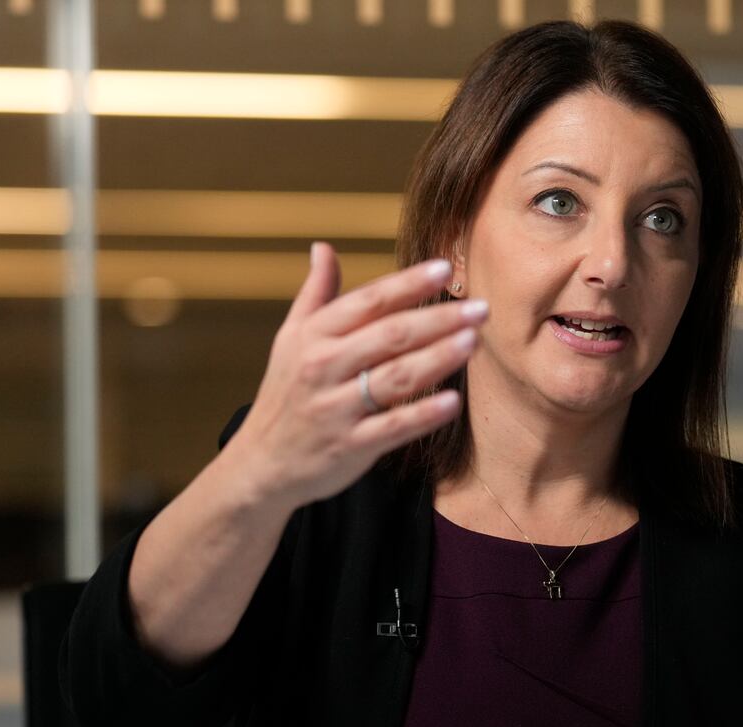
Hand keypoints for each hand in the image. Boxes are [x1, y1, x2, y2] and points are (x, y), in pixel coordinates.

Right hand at [223, 241, 486, 507]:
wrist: (262, 462)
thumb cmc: (285, 394)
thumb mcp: (290, 339)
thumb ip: (315, 294)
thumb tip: (323, 248)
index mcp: (314, 336)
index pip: (369, 301)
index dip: (408, 284)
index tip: (446, 268)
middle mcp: (323, 367)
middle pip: (390, 335)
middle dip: (438, 319)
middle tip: (480, 308)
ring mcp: (336, 408)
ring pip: (395, 377)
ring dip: (438, 358)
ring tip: (473, 342)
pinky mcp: (350, 445)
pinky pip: (393, 427)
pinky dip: (423, 414)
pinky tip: (453, 401)